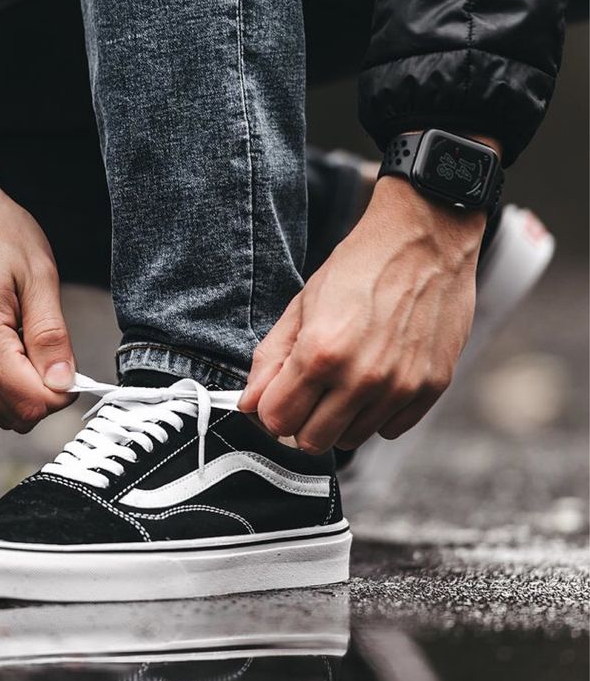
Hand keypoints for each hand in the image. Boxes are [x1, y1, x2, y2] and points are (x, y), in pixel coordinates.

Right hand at [0, 93, 75, 431]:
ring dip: (26, 388)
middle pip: (16, 417)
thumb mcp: (39, 276)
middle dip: (46, 393)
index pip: (32, 404)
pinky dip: (8, 380)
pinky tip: (14, 341)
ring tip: (30, 337)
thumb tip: (65, 384)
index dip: (64, 391)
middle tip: (54, 347)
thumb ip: (52, 336)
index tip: (73, 361)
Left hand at [239, 176, 485, 452]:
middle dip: (302, 420)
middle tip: (310, 391)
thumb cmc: (359, 267)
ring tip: (346, 379)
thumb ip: (271, 359)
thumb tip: (248, 404)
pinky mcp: (431, 388)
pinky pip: (389, 429)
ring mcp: (400, 386)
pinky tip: (377, 379)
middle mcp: (362, 378)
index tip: (279, 394)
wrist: (427, 239)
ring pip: (350, 440)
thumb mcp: (302, 305)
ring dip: (340, 419)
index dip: (271, 409)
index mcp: (321, 353)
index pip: (276, 421)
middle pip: (312, 441)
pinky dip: (377, 414)